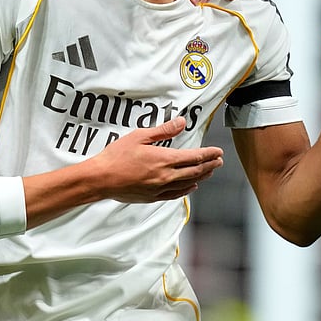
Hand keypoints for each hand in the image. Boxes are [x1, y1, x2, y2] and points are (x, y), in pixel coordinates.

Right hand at [88, 117, 223, 202]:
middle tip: (219, 160)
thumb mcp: (139, 136)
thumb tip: (182, 123)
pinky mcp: (152, 197)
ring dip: (202, 176)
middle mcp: (166, 176)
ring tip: (210, 171)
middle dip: (210, 165)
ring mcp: (160, 188)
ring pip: (188, 183)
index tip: (218, 151)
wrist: (101, 179)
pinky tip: (192, 186)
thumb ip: (163, 131)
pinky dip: (187, 189)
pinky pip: (175, 194)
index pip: (194, 157)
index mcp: (164, 159)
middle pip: (195, 171)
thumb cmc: (116, 156)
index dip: (209, 154)